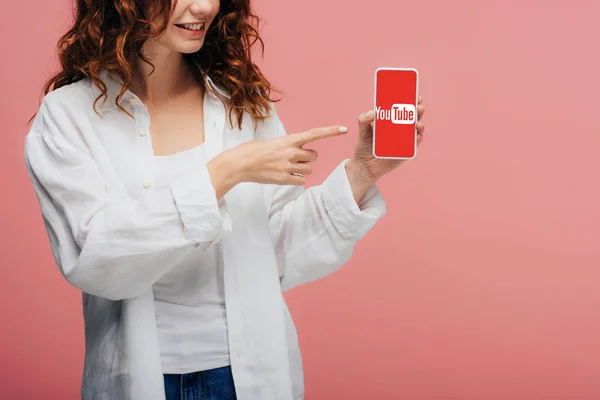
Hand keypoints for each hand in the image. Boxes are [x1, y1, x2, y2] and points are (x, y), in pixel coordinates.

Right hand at [208, 125, 347, 196]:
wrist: (240, 164)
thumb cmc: (254, 151)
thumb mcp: (273, 142)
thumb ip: (288, 145)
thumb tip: (299, 152)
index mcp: (289, 140)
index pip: (314, 134)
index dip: (330, 131)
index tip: (344, 129)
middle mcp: (291, 152)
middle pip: (314, 156)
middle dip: (308, 158)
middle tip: (294, 159)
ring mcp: (288, 166)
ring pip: (309, 169)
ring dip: (302, 169)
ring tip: (286, 167)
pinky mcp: (284, 179)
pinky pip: (301, 180)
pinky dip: (296, 179)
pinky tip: (285, 176)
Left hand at [348, 96, 424, 182]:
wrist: (365, 165)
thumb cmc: (365, 146)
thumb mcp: (362, 131)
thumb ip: (363, 120)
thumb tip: (372, 112)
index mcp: (391, 121)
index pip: (403, 108)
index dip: (411, 101)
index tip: (416, 95)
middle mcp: (400, 129)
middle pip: (413, 117)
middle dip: (418, 110)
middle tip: (418, 107)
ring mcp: (404, 140)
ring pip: (416, 130)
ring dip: (420, 124)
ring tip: (417, 123)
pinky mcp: (406, 151)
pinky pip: (414, 145)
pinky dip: (417, 139)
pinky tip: (417, 136)